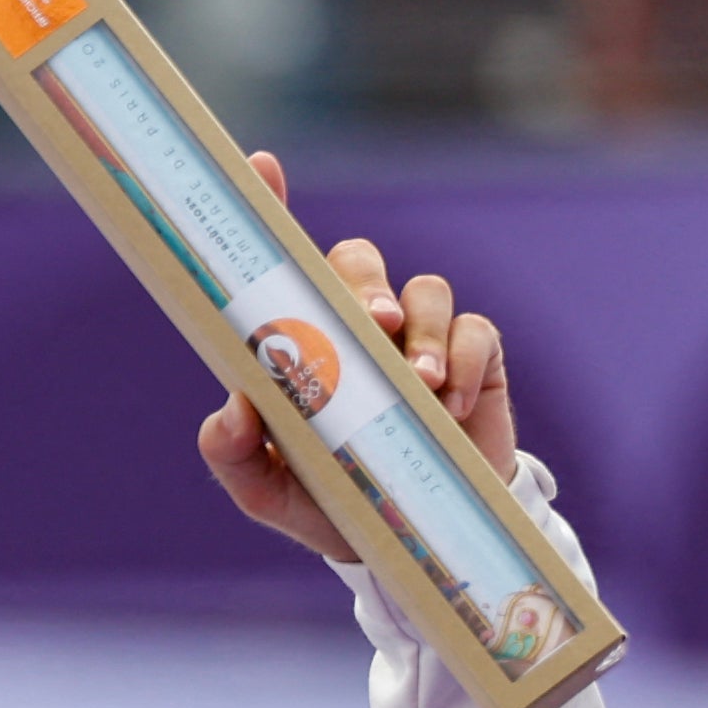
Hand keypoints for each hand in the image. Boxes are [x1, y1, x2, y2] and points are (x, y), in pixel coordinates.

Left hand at [197, 150, 517, 566]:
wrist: (405, 544)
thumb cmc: (327, 501)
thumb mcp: (266, 491)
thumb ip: (234, 456)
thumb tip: (229, 411)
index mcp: (300, 345)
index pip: (283, 267)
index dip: (273, 208)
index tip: (263, 164)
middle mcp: (357, 327)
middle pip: (357, 262)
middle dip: (364, 283)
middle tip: (373, 326)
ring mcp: (418, 338)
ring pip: (426, 288)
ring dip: (424, 329)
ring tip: (420, 385)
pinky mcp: (475, 361)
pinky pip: (477, 331)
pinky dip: (466, 362)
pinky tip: (451, 406)